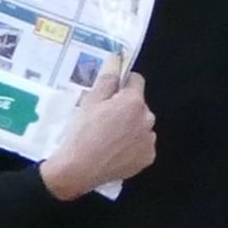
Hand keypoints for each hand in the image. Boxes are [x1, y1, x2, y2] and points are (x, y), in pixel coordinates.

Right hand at [35, 72, 153, 201]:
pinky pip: (142, 145)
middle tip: (104, 118)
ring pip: (141, 125)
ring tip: (109, 137)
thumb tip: (117, 58)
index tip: (110, 94)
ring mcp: (149, 140)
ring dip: (131, 127)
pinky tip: (115, 150)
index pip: (136, 81)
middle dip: (126, 108)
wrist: (78, 169)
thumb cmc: (82, 132)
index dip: (122, 85)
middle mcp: (148, 119)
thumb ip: (108, 78)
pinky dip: (132, 146)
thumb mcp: (91, 101)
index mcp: (134, 102)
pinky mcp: (148, 158)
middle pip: (139, 105)